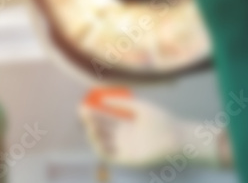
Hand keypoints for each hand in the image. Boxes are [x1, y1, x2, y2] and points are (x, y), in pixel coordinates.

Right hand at [79, 97, 218, 167]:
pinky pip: (109, 155)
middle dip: (91, 122)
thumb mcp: (141, 108)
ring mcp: (124, 149)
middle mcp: (123, 139)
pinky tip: (95, 136)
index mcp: (127, 127)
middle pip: (102, 130)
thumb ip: (123, 103)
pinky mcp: (127, 160)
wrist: (178, 137)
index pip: (106, 120)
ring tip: (88, 123)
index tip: (84, 106)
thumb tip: (103, 98)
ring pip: (102, 143)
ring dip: (93, 134)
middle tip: (82, 112)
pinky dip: (100, 147)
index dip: (94, 114)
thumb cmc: (163, 122)